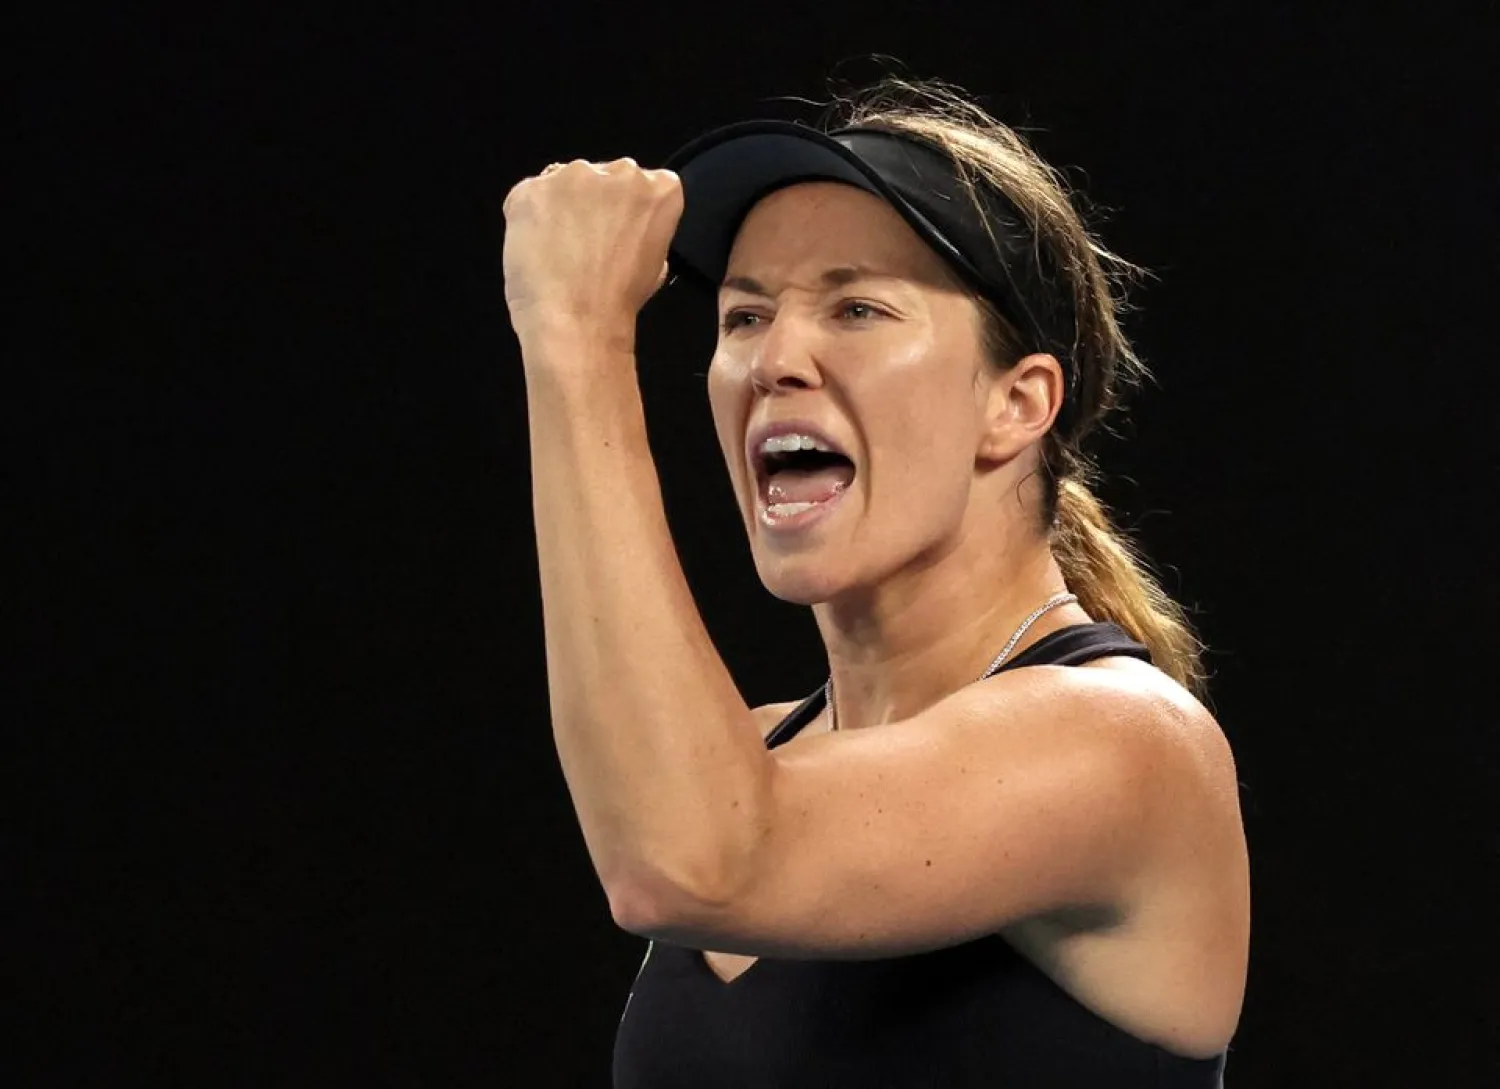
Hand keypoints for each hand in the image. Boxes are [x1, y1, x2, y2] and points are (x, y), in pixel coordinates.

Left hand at [502, 158, 682, 352]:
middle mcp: (621, 171)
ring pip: (564, 183)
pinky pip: (527, 196)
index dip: (625, 211)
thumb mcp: (655, 264)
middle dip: (593, 202)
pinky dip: (527, 218)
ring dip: (559, 207)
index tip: (616, 233)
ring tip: (557, 250)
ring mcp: (574, 175)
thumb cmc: (618, 302)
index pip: (644, 184)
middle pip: (603, 177)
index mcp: (659, 189)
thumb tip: (626, 230)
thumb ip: (645, 230)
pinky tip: (535, 250)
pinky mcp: (532, 187)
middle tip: (585, 243)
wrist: (576, 322)